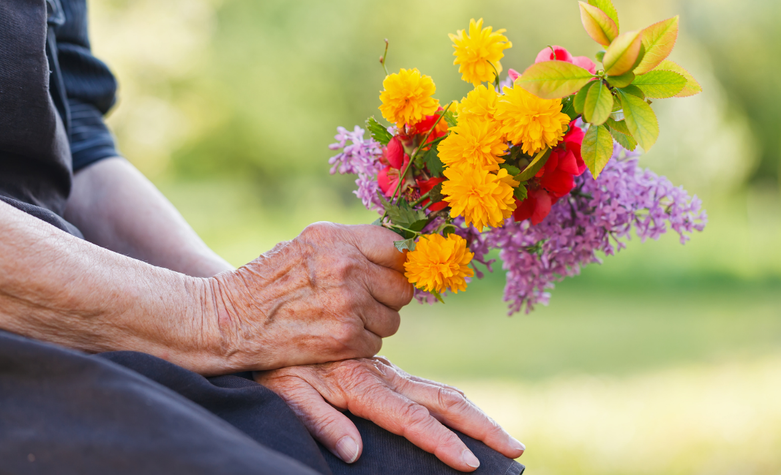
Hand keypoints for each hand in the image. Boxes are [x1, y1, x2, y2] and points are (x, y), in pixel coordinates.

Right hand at [204, 222, 413, 371]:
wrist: (229, 320)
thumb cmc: (267, 283)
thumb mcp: (305, 245)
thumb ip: (349, 246)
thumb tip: (398, 254)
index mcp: (336, 238)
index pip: (396, 246)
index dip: (397, 264)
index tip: (390, 274)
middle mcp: (346, 265)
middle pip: (401, 287)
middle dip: (386, 298)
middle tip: (361, 303)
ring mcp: (348, 303)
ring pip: (392, 319)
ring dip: (373, 325)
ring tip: (340, 320)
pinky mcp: (345, 338)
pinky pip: (376, 344)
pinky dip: (359, 346)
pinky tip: (332, 338)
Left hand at [254, 357, 525, 471]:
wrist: (266, 319)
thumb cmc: (273, 362)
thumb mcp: (286, 391)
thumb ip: (318, 419)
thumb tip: (353, 453)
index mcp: (360, 383)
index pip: (410, 418)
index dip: (442, 442)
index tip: (471, 463)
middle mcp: (380, 374)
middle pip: (440, 401)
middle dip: (479, 426)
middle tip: (514, 448)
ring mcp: (384, 371)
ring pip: (439, 392)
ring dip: (474, 414)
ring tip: (504, 437)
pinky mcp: (381, 369)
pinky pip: (425, 386)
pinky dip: (454, 402)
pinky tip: (466, 416)